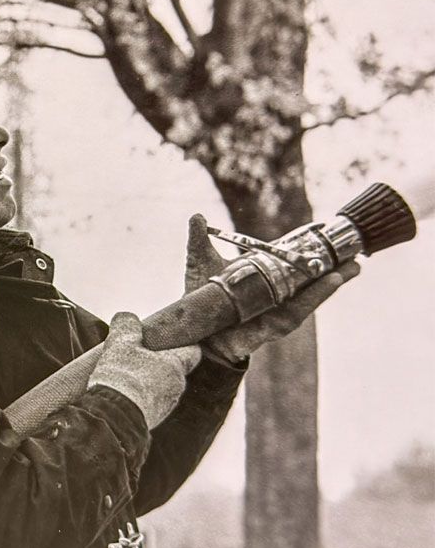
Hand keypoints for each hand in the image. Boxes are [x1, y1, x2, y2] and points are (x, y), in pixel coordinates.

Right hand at [88, 313, 201, 428]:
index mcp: (175, 366)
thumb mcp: (120, 344)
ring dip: (148, 381)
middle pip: (173, 369)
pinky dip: (140, 397)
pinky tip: (122, 394)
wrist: (112, 418)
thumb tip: (127, 318)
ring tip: (125, 376)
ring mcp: (165, 406)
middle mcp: (176, 387)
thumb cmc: (122, 378)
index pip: (193, 351)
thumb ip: (126, 326)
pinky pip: (150, 403)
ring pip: (161, 387)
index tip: (167, 338)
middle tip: (137, 355)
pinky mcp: (152, 420)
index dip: (182, 343)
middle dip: (158, 362)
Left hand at [184, 213, 360, 363]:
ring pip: (312, 293)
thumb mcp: (200, 263)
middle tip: (354, 251)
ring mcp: (278, 309)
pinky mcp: (277, 324)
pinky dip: (317, 294)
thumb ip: (199, 240)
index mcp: (263, 277)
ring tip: (353, 266)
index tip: (324, 228)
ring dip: (333, 279)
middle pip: (309, 277)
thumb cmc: (199, 299)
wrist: (193, 331)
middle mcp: (275, 292)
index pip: (291, 259)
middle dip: (332, 265)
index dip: (309, 246)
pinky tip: (332, 281)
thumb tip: (197, 216)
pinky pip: (301, 308)